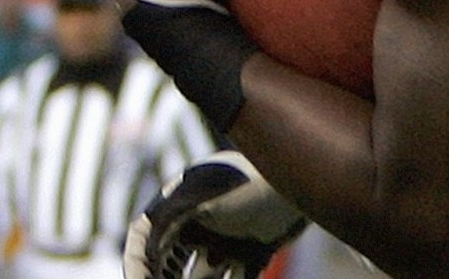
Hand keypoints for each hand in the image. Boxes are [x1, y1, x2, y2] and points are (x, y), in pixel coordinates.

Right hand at [124, 151, 304, 278]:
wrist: (312, 178)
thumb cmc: (256, 181)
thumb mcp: (208, 199)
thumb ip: (172, 220)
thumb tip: (147, 251)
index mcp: (183, 201)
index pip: (144, 234)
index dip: (137, 263)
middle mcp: (201, 222)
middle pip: (168, 262)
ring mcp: (225, 238)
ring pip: (199, 277)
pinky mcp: (251, 253)